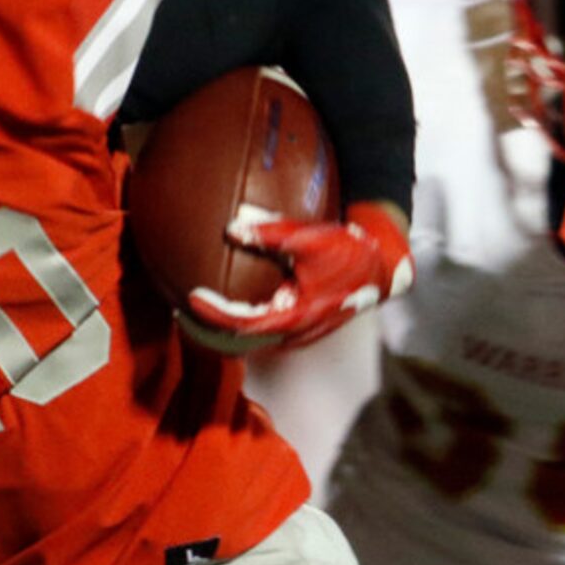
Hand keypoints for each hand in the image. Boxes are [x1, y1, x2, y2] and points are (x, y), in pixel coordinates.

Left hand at [185, 202, 412, 349]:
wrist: (384, 268)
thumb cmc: (351, 252)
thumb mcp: (312, 239)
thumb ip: (272, 234)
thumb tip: (232, 227)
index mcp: (295, 316)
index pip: (243, 324)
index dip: (214, 314)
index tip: (190, 299)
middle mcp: (293, 333)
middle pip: (241, 336)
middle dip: (211, 324)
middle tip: (181, 307)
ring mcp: (297, 333)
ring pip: (253, 333)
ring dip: (226, 323)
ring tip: (197, 306)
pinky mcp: (300, 326)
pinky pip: (264, 325)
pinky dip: (244, 316)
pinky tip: (229, 298)